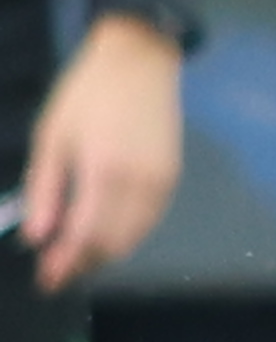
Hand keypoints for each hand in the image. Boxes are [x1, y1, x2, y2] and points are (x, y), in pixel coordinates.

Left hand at [21, 14, 182, 289]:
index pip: (84, 235)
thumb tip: (36, 238)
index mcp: (104, 171)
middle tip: (55, 271)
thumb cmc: (86, 94)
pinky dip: (125, 235)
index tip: (45, 281)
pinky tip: (104, 232)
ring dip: (104, 252)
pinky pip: (148, 220)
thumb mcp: (51, 137)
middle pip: (113, 243)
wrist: (140, 61)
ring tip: (76, 256)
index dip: (64, 263)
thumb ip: (43, 190)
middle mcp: (140, 184)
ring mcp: (162, 182)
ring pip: (134, 237)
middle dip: (83, 263)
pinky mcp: (172, 177)